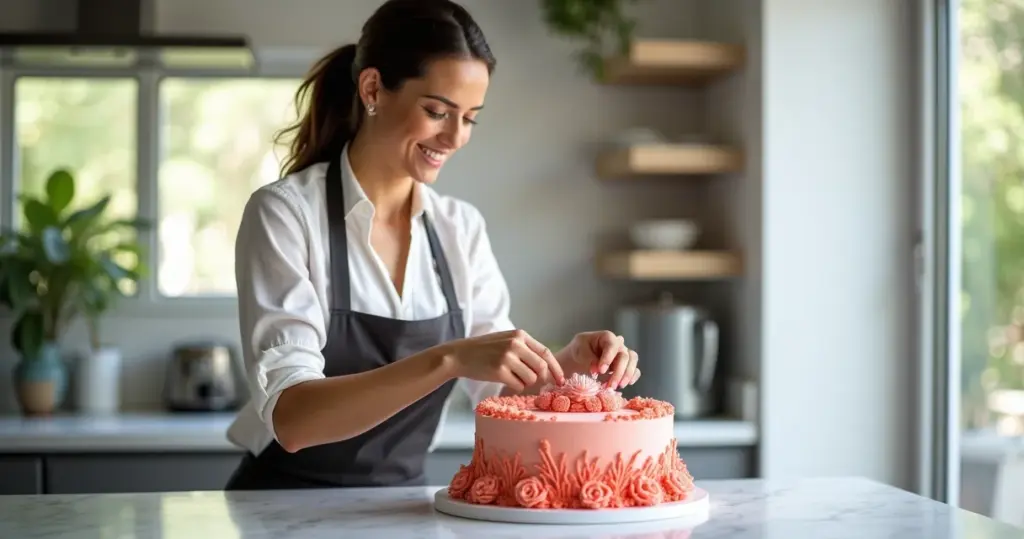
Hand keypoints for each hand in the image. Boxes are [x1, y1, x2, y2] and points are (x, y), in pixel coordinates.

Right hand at [441, 329, 564, 391]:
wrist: (459, 354)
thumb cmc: (484, 350)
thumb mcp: (506, 340)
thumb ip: (525, 349)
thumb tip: (547, 370)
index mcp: (520, 335)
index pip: (546, 352)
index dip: (556, 368)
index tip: (561, 380)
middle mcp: (515, 344)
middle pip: (541, 368)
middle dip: (540, 378)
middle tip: (533, 382)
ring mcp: (507, 357)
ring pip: (531, 378)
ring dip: (525, 382)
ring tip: (511, 376)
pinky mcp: (499, 371)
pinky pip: (519, 385)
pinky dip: (515, 386)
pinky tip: (504, 379)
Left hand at [565, 331, 639, 389]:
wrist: (580, 357)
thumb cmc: (580, 349)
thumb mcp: (580, 350)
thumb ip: (589, 358)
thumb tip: (598, 369)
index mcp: (607, 337)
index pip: (612, 346)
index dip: (608, 358)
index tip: (600, 371)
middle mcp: (618, 345)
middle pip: (625, 356)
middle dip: (618, 372)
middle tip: (610, 386)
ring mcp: (623, 355)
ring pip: (632, 362)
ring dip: (626, 376)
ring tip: (616, 387)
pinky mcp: (625, 366)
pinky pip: (635, 370)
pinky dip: (632, 377)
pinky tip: (623, 385)